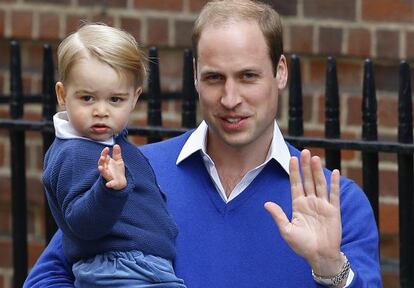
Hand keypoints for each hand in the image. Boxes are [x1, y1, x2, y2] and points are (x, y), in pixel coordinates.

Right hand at [98, 144, 126, 189]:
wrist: (121, 181)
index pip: (104, 156)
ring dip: (102, 170)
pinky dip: (109, 184)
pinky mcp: (112, 182)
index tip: (107, 148)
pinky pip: (110, 183)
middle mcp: (106, 169)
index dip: (104, 153)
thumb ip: (117, 153)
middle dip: (101, 160)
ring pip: (103, 173)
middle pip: (102, 164)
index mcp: (107, 163)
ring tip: (100, 168)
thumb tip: (116, 145)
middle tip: (102, 157)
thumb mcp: (118, 160)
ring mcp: (108, 176)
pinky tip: (108, 184)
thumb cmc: (117, 170)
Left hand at [264, 149, 343, 276]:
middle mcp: (310, 202)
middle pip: (307, 180)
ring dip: (317, 171)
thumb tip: (266, 203)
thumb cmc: (302, 245)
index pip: (295, 184)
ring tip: (315, 158)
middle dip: (305, 166)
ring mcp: (322, 205)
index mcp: (298, 205)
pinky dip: (334, 183)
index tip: (291, 158)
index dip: (294, 171)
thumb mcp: (286, 230)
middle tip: (304, 151)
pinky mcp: (333, 211)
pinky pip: (334, 194)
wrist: (319, 256)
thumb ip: (278, 216)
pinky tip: (334, 172)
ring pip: (319, 184)